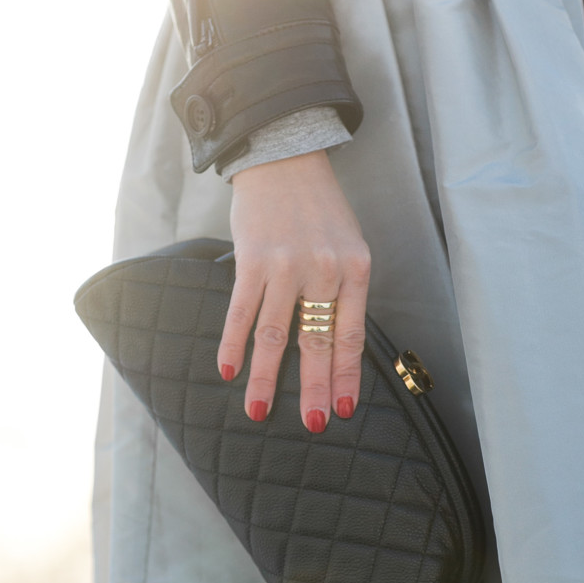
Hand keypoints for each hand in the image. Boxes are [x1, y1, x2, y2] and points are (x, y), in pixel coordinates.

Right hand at [217, 150, 369, 429]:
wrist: (284, 158)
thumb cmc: (317, 206)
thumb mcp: (346, 243)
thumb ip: (341, 287)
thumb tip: (331, 342)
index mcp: (355, 269)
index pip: (350, 335)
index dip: (346, 376)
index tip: (344, 408)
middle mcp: (325, 270)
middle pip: (317, 342)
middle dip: (314, 389)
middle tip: (313, 424)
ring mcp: (287, 266)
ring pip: (276, 335)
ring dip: (265, 378)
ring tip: (258, 411)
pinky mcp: (253, 259)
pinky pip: (242, 311)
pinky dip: (233, 344)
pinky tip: (228, 370)